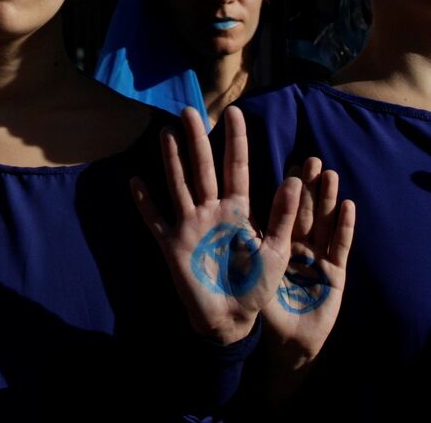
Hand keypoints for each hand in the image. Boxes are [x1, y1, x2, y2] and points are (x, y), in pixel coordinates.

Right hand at [132, 106, 299, 343]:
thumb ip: (284, 217)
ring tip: (165, 133)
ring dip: (172, 160)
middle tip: (190, 111)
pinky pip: (156, 219)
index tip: (234, 112)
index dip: (236, 140)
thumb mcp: (278, 251)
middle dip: (197, 140)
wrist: (231, 320)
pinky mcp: (172, 245)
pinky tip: (135, 181)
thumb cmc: (256, 287)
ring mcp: (190, 226)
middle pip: (203, 168)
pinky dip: (145, 202)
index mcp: (238, 211)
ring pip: (179, 185)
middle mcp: (212, 212)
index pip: (236, 167)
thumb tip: (295, 180)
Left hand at [262, 157, 354, 368]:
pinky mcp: (336, 274)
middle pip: (305, 211)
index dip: (290, 187)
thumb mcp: (257, 270)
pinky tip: (348, 206)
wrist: (285, 342)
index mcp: (278, 243)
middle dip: (311, 186)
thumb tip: (241, 209)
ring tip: (330, 174)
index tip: (294, 164)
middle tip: (314, 160)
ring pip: (323, 223)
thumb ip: (254, 242)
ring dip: (328, 200)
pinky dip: (344, 227)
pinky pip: (339, 246)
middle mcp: (300, 246)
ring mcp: (319, 258)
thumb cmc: (266, 306)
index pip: (284, 209)